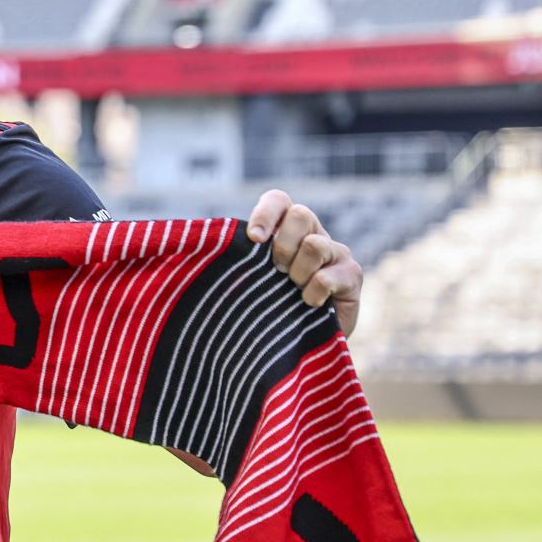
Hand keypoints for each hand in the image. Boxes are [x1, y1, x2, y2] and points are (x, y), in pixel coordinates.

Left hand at [247, 189, 361, 335]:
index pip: (279, 200)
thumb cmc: (270, 305)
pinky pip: (327, 277)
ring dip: (298, 273)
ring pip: (315, 245)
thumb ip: (234, 258)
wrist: (302, 342)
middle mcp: (314, 233)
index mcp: (286, 228)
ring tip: (294, 289)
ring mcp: (336, 252)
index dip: (266, 214)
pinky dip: (312, 294)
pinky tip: (309, 305)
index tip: (254, 239)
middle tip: (278, 271)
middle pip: (301, 214)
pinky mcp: (352, 275)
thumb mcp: (250, 277)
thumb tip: (189, 244)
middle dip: (283, 246)